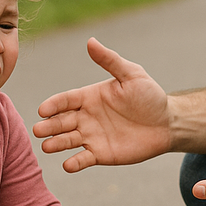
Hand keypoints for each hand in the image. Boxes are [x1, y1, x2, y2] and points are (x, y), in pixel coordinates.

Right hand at [34, 38, 171, 171]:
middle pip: (61, 121)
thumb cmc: (150, 96)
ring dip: (56, 143)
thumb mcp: (131, 75)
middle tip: (38, 130)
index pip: (65, 100)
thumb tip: (90, 41)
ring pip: (67, 140)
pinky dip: (74, 162)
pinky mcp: (100, 154)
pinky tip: (68, 165)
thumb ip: (110, 61)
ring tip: (47, 146)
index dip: (53, 104)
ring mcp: (91, 136)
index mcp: (89, 97)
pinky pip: (83, 158)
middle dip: (49, 126)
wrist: (167, 123)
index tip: (42, 110)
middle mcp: (85, 117)